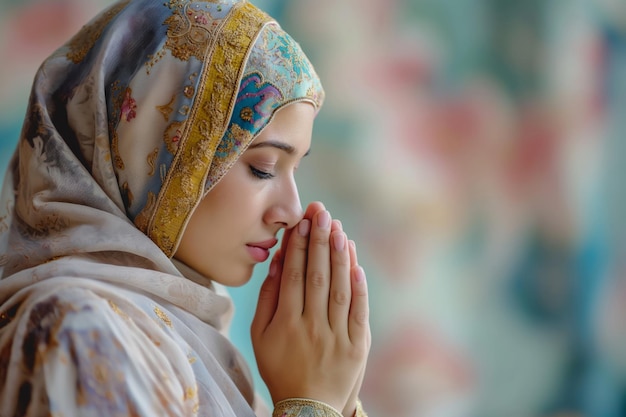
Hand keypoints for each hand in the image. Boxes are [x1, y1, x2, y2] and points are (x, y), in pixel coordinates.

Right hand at [251, 202, 369, 413]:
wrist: (308, 407)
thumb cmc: (280, 368)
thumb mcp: (261, 337)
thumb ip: (268, 300)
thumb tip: (277, 265)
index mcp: (285, 323)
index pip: (294, 275)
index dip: (299, 245)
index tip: (303, 220)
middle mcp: (312, 326)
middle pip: (317, 276)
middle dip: (319, 241)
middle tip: (322, 212)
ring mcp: (337, 336)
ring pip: (339, 289)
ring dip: (339, 256)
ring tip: (338, 228)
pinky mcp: (357, 345)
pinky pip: (359, 311)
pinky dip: (359, 286)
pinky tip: (356, 263)